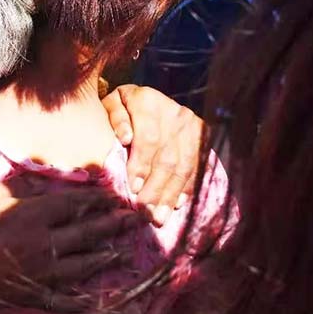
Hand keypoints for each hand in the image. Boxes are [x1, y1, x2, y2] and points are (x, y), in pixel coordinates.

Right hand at [0, 177, 136, 312]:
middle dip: (111, 223)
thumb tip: (43, 183)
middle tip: (133, 218)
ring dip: (105, 254)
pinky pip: (66, 294)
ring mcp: (41, 272)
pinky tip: (94, 290)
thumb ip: (17, 189)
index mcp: (33, 215)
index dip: (95, 199)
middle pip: (86, 231)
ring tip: (122, 248)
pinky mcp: (33, 294)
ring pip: (83, 263)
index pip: (74, 203)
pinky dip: (83, 291)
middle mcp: (44, 243)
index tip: (112, 195)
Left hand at [102, 85, 203, 226]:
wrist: (147, 96)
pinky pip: (197, 165)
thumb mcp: (110, 105)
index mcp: (147, 101)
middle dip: (157, 188)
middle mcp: (173, 111)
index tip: (133, 189)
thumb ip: (114, 118)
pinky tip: (177, 204)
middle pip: (168, 156)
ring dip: (172, 194)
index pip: (147, 138)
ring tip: (160, 216)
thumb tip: (125, 138)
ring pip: (184, 164)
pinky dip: (187, 186)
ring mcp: (190, 123)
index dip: (142, 165)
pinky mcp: (202, 134)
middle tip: (146, 212)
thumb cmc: (122, 107)